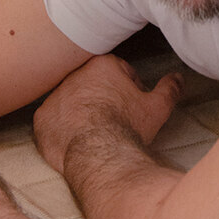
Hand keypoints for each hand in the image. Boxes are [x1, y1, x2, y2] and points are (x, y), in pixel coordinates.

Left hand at [33, 54, 182, 177]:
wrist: (98, 153)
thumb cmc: (127, 127)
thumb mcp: (157, 107)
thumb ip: (169, 88)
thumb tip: (178, 78)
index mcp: (103, 64)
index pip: (118, 71)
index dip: (128, 89)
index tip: (131, 106)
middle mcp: (75, 74)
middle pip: (93, 84)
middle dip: (103, 98)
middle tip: (114, 119)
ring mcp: (55, 96)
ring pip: (72, 100)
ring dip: (81, 111)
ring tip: (95, 132)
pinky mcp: (41, 119)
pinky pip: (52, 119)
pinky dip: (61, 128)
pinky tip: (75, 140)